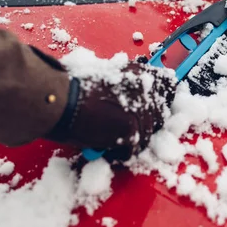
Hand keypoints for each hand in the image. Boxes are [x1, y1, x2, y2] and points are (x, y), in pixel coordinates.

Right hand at [46, 60, 176, 161]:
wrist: (60, 99)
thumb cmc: (71, 87)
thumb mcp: (105, 74)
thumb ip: (124, 84)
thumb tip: (133, 96)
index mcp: (138, 72)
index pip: (167, 85)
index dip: (162, 98)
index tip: (154, 107)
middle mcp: (145, 89)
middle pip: (160, 114)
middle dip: (146, 123)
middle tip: (126, 128)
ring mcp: (140, 110)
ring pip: (146, 135)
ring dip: (130, 140)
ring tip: (110, 136)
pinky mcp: (131, 130)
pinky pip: (132, 150)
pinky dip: (119, 153)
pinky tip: (105, 146)